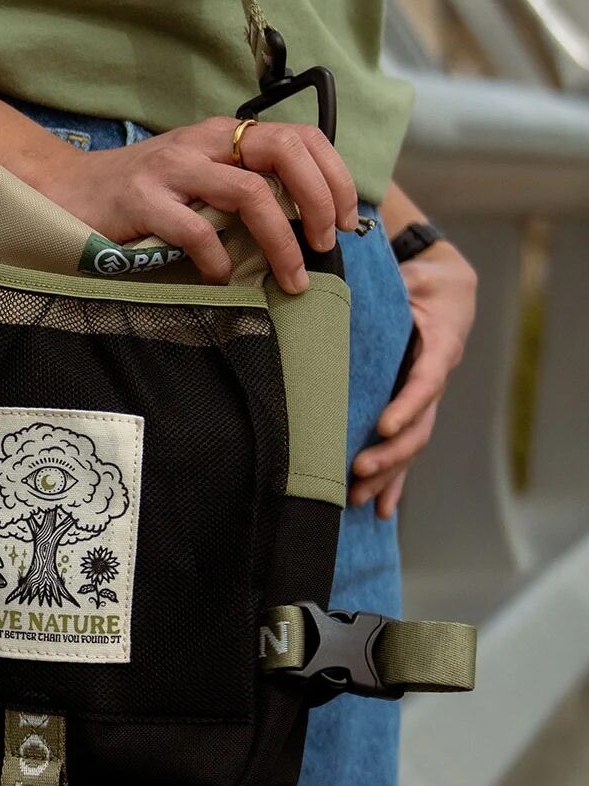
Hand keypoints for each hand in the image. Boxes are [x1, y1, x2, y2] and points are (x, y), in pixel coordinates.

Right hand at [28, 117, 359, 292]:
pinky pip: (197, 231)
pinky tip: (220, 277)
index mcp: (224, 134)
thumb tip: (304, 224)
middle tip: (325, 244)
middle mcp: (203, 142)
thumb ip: (242, 186)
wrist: (67, 191)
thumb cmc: (141, 194)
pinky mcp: (142, 200)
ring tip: (290, 277)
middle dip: (318, 199)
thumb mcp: (198, 177)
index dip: (333, 176)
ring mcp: (172, 169)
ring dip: (281, 241)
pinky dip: (218, 260)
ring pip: (250, 194)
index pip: (300, 137)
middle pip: (284, 153)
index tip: (345, 220)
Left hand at [351, 239, 477, 518]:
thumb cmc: (420, 279)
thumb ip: (389, 284)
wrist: (444, 287)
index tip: (383, 426)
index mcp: (438, 346)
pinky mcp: (412, 410)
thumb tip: (341, 284)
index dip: (407, 406)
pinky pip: (405, 449)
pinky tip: (381, 511)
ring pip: (411, 444)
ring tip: (359, 500)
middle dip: (390, 453)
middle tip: (358, 471)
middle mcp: (434, 379)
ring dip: (388, 475)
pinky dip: (395, 481)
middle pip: (418, 426)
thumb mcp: (409, 275)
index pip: (425, 382)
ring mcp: (424, 399)